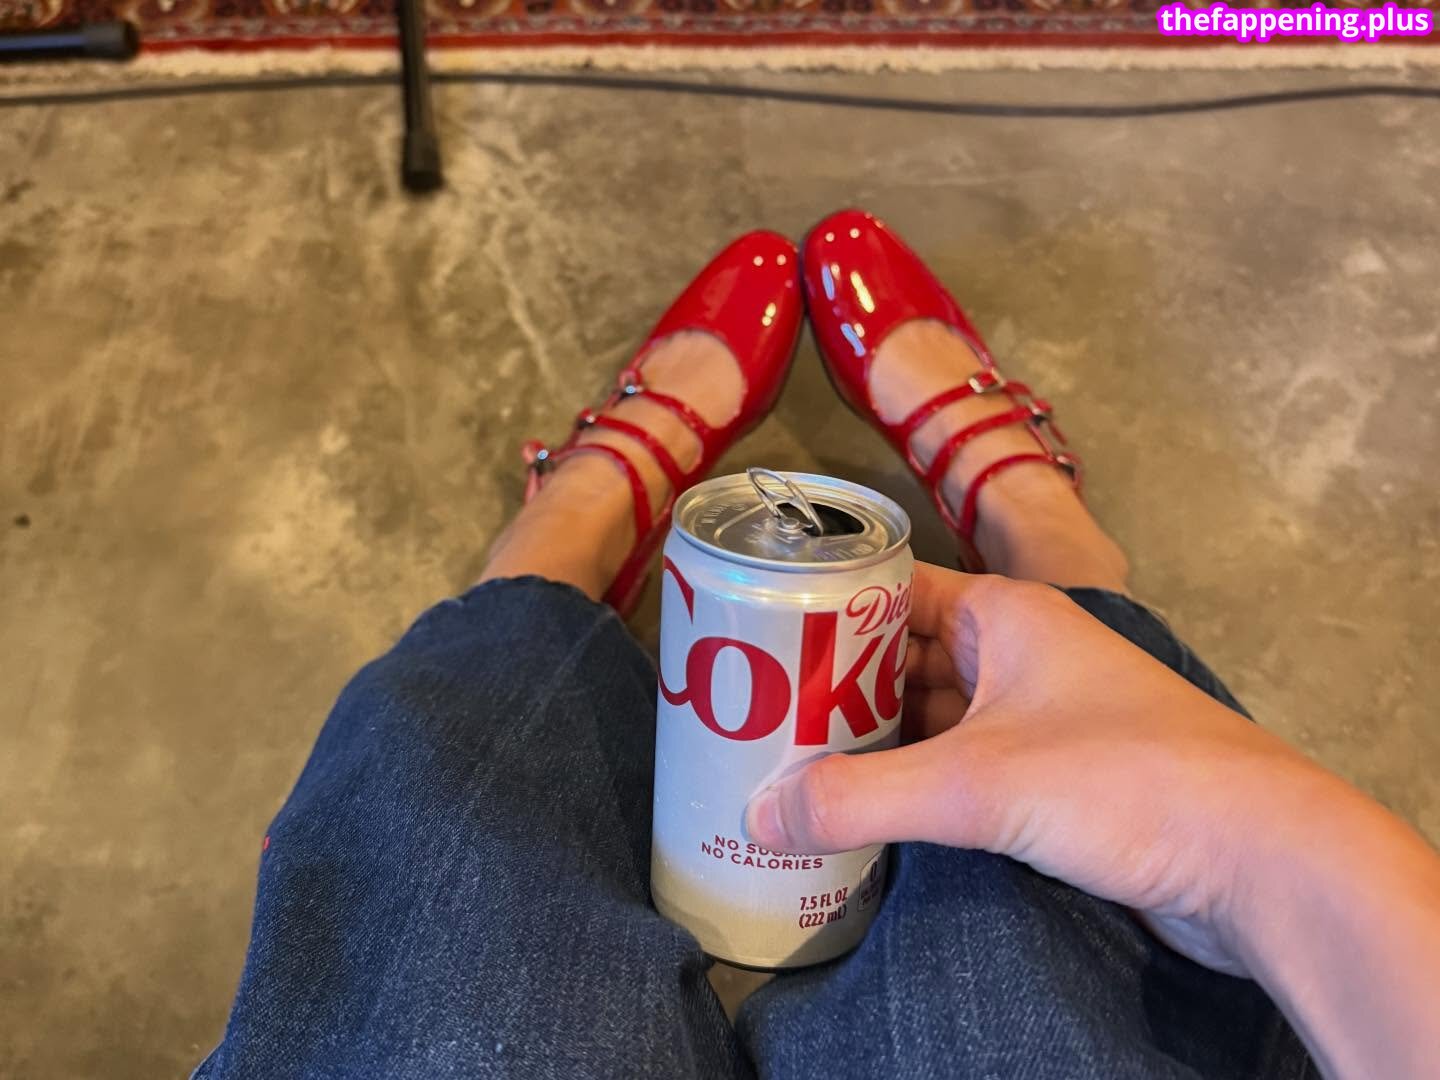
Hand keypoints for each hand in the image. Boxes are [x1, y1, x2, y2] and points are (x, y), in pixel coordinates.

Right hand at [744, 562, 1337, 975]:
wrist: (1262, 859)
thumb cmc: (1124, 780)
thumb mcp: (976, 784)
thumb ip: (859, 798)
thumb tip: (756, 815)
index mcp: (1008, 618)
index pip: (892, 595)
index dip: (824, 618)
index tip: (754, 650)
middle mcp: (1026, 657)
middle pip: (906, 662)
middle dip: (836, 694)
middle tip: (755, 727)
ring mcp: (1048, 721)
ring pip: (937, 722)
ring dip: (876, 747)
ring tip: (794, 775)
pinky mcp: (1064, 782)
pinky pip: (969, 771)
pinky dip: (920, 788)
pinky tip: (870, 817)